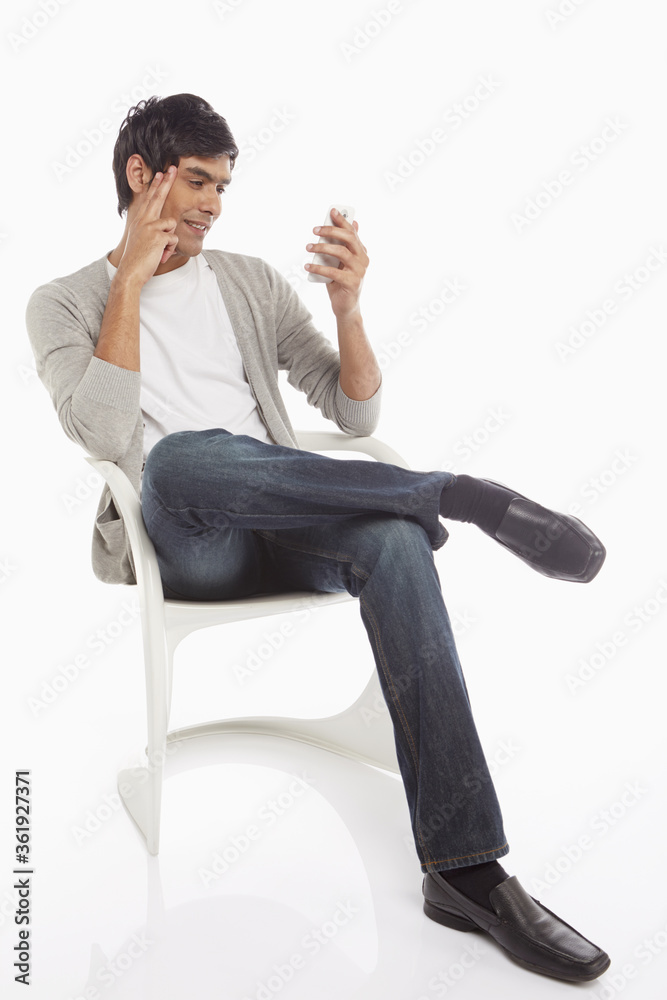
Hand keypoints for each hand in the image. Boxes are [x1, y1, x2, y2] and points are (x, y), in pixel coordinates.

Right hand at [117, 165, 178, 285]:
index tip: (160, 173)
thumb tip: (166, 225)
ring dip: (169, 241)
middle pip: (158, 197)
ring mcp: (150, 226)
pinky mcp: (158, 236)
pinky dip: (169, 250)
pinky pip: (173, 239)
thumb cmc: (138, 259)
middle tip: (173, 168)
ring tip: (160, 251)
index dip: (155, 185)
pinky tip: (160, 255)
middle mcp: (143, 220)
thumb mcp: (143, 240)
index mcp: (140, 220)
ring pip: (171, 224)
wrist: (130, 272)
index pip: (149, 199)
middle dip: (166, 182)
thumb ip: (150, 230)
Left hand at [305, 208, 368, 318]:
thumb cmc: (341, 282)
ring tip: (308, 246)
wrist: (346, 307)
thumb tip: (349, 225)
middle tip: (315, 230)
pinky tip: (308, 265)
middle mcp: (363, 260)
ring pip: (341, 252)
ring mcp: (359, 271)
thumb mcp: (341, 262)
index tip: (332, 211)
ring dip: (322, 247)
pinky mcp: (352, 283)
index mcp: (361, 252)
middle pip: (348, 239)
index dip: (343, 220)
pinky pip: (333, 272)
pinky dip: (318, 268)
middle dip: (331, 231)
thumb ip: (343, 246)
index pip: (352, 232)